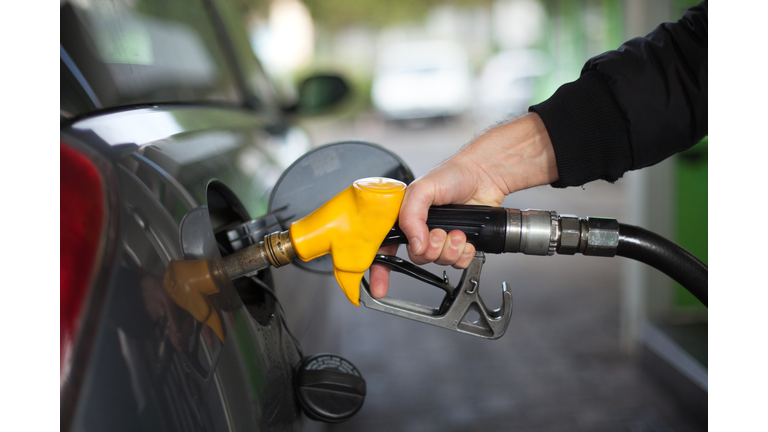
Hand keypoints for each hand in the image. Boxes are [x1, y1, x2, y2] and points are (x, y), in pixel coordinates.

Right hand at [369, 113, 557, 298]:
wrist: (484, 176)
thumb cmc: (452, 175)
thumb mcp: (422, 189)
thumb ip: (411, 216)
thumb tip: (414, 243)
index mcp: (404, 217)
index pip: (385, 246)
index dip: (381, 269)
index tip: (379, 286)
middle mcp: (420, 229)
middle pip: (416, 258)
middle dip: (430, 250)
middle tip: (439, 234)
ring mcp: (441, 238)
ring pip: (438, 262)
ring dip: (449, 250)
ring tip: (456, 233)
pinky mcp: (459, 244)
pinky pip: (458, 263)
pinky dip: (463, 254)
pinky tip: (466, 240)